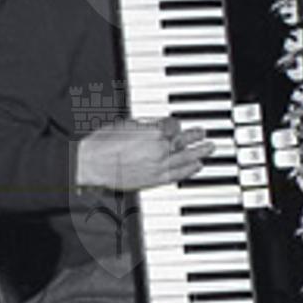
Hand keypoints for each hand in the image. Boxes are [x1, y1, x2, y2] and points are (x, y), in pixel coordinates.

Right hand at [75, 117, 212, 192]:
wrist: (92, 164)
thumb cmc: (103, 144)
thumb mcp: (126, 125)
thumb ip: (146, 126)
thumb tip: (156, 126)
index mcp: (153, 132)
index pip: (174, 125)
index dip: (175, 123)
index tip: (177, 123)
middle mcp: (160, 149)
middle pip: (184, 141)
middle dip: (195, 136)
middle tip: (204, 133)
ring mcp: (159, 166)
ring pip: (186, 158)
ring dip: (200, 152)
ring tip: (209, 149)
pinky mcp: (154, 180)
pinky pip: (177, 174)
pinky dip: (189, 170)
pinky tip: (197, 166)